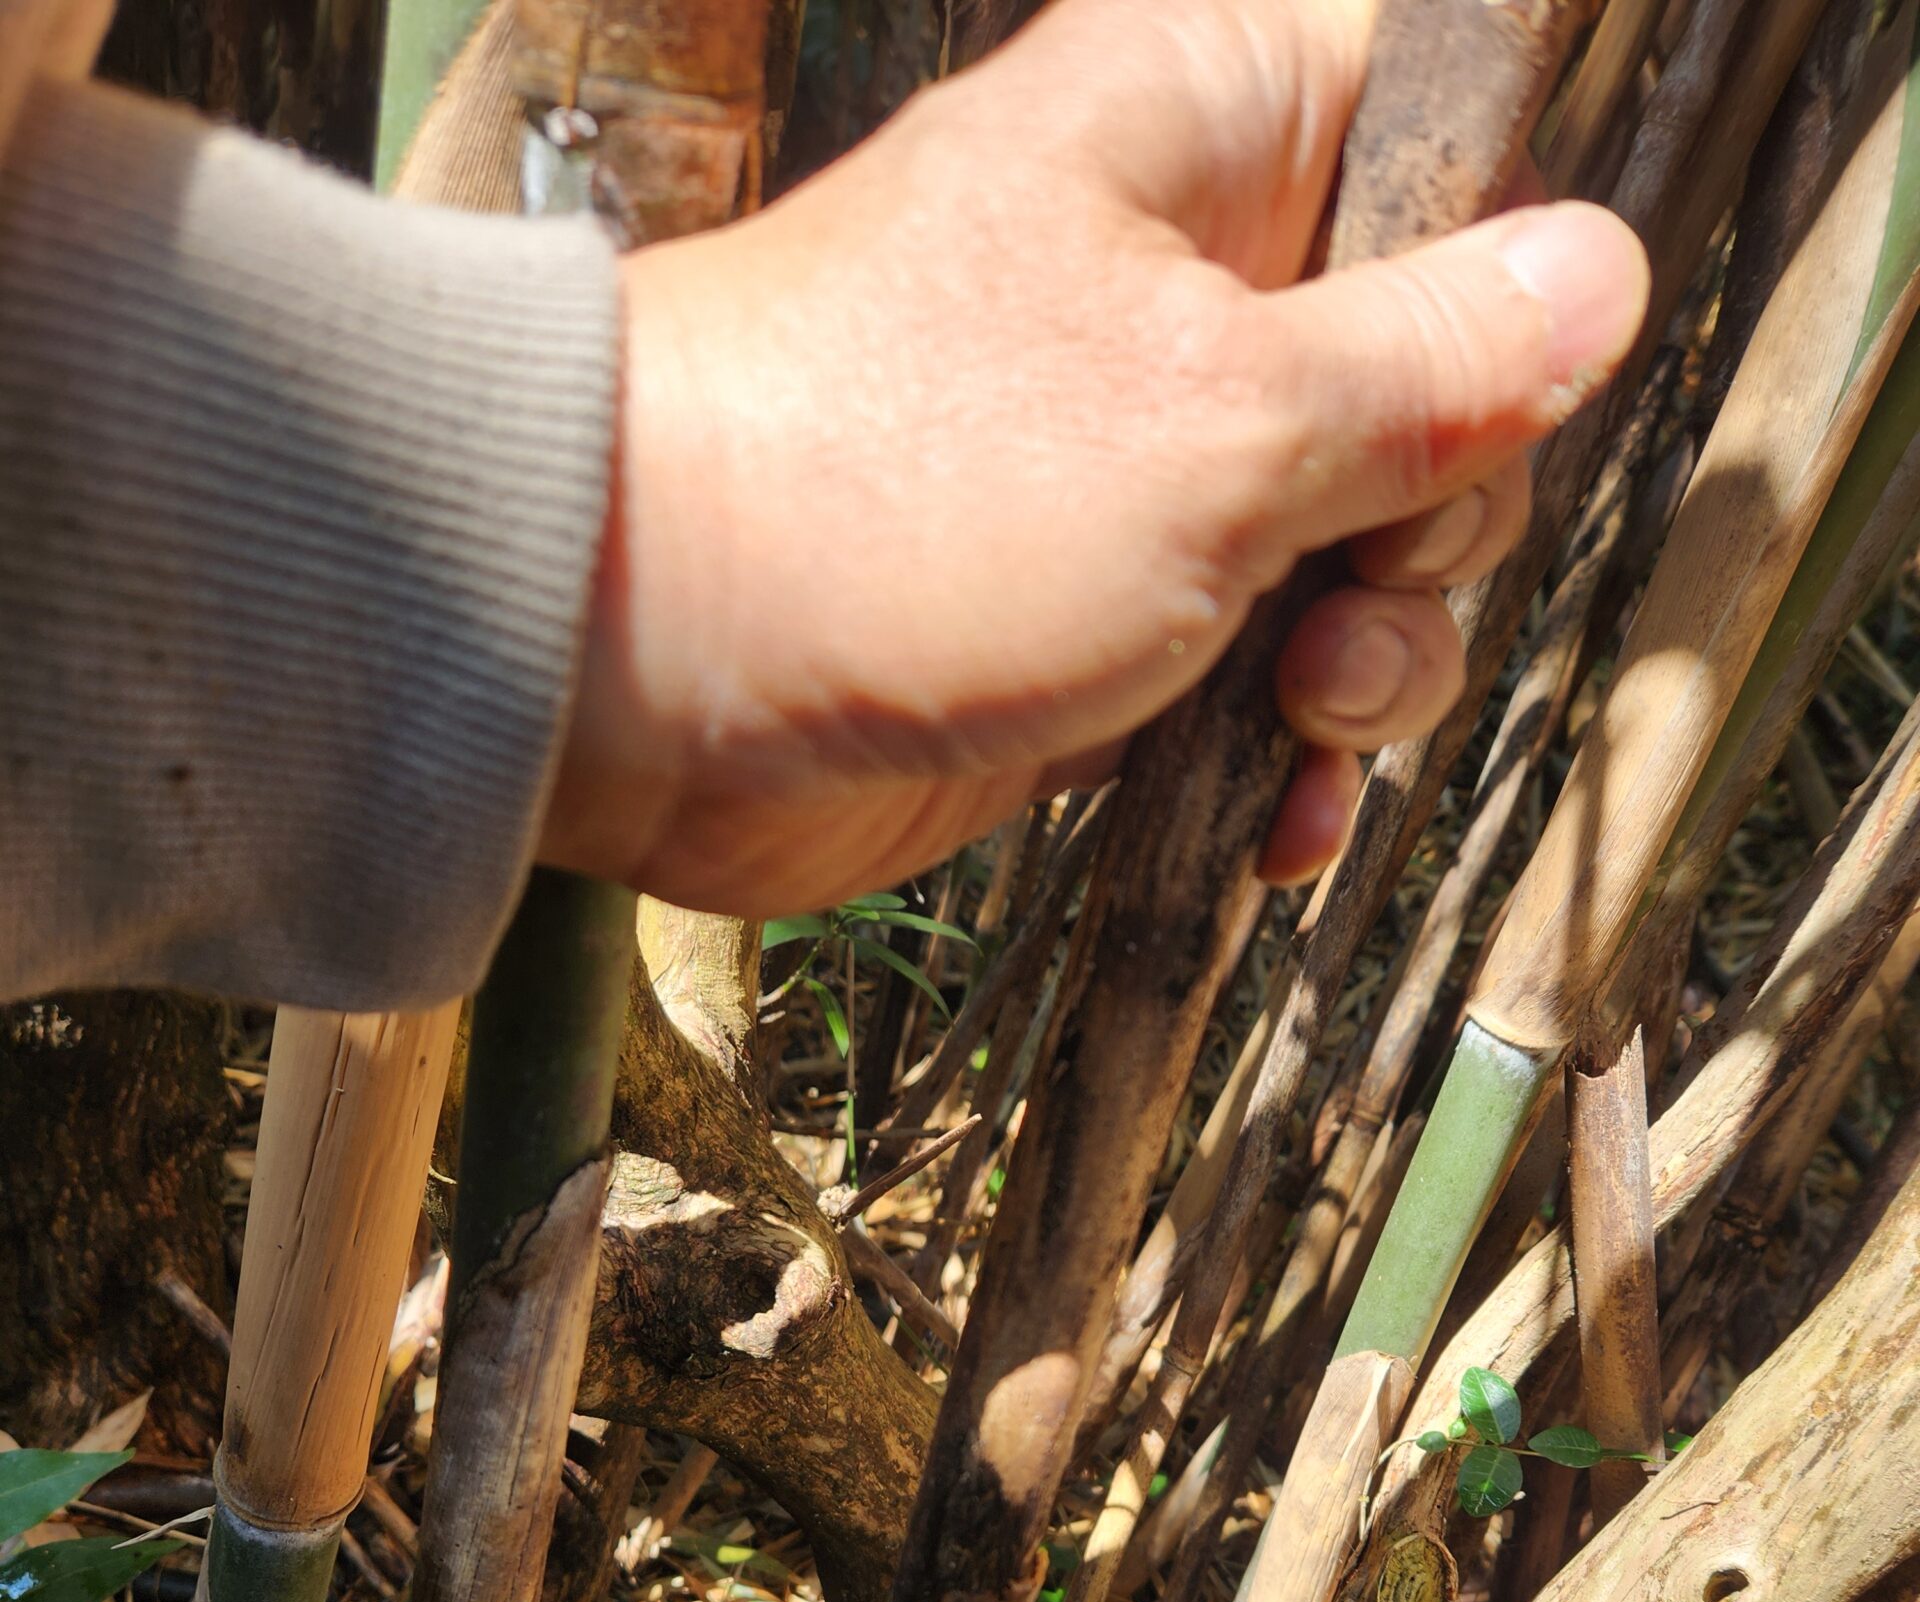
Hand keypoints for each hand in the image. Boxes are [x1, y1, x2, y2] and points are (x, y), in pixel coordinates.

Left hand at [546, 0, 1646, 916]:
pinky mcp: (1093, 614)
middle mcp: (1182, 278)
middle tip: (1351, 589)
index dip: (1509, 256)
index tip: (1478, 389)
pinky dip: (1284, 754)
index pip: (1448, 118)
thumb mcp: (1228, 422)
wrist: (638, 666)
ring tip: (1304, 717)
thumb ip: (1434, 362)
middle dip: (1437, 516)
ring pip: (1355, 547)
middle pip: (1436, 374)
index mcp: (1213, 126)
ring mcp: (1135, 460)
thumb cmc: (914, 492)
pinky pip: (1253, 672)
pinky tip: (1278, 828)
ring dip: (1375, 662)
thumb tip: (1601, 275)